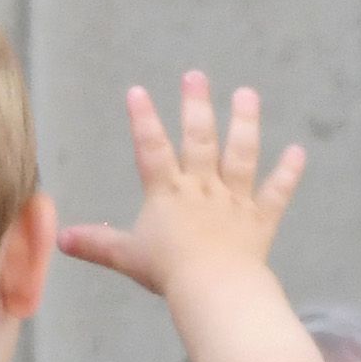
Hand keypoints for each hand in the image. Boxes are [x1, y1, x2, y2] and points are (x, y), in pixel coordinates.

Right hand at [59, 73, 304, 298]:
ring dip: (245, 123)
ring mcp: (234, 201)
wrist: (214, 286)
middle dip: (196, 105)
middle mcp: (202, 188)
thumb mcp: (126, 256)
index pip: (152, 149)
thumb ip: (96, 245)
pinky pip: (276, 193)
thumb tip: (61, 239)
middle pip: (200, 140)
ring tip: (246, 94)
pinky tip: (299, 152)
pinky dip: (288, 173)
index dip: (143, 120)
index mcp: (168, 194)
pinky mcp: (260, 220)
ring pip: (241, 155)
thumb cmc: (168, 272)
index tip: (138, 91)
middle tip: (196, 75)